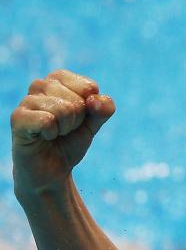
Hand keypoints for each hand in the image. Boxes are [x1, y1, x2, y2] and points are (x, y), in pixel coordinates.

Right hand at [10, 69, 115, 193]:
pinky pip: (46, 120)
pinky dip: (52, 134)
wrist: (52, 169)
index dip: (90, 109)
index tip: (78, 118)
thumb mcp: (93, 125)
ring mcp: (27, 100)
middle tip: (64, 130)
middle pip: (77, 101)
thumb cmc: (69, 142)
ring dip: (65, 129)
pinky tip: (44, 137)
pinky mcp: (18, 117)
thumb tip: (97, 98)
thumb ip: (103, 109)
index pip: (88, 87)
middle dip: (77, 121)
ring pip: (63, 110)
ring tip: (54, 133)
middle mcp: (40, 85)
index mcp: (59, 80)